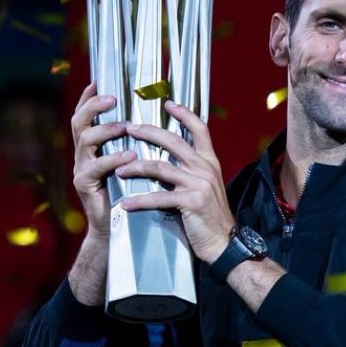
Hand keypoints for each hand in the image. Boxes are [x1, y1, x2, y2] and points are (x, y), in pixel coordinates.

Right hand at [67, 81, 137, 304]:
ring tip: (125, 126)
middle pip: (79, 122)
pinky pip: (96, 167)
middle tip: (112, 98)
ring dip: (106, 130)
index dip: (90, 98)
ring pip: (85, 140)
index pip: (88, 116)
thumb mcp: (135, 163)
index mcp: (94, 146)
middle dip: (94, 106)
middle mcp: (83, 154)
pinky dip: (113, 159)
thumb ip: (137, 142)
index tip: (100, 80)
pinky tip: (129, 155)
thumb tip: (155, 118)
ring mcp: (81, 169)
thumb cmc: (132, 192)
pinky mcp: (85, 186)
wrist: (122, 228)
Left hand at [115, 100, 235, 263]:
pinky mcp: (191, 202)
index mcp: (210, 162)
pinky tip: (126, 204)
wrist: (225, 243)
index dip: (184, 114)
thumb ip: (192, 171)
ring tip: (119, 169)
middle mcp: (206, 168)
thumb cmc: (211, 217)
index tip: (168, 103)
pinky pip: (159, 197)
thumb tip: (170, 161)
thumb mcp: (207, 187)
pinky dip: (140, 201)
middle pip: (174, 141)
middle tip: (130, 128)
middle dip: (149, 133)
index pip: (200, 129)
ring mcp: (199, 184)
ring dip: (136, 167)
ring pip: (161, 167)